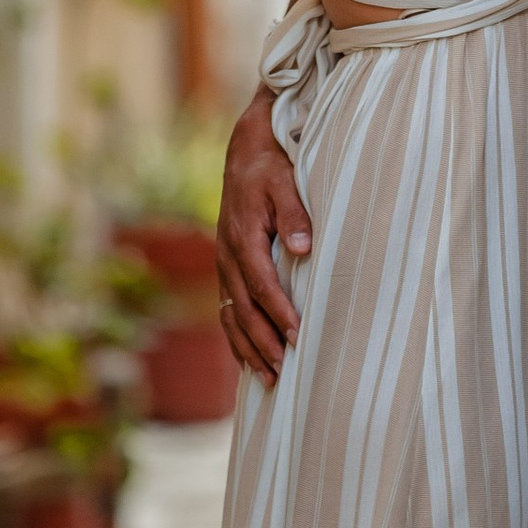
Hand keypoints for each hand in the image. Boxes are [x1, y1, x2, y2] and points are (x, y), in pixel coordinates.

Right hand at [216, 85, 310, 383]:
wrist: (246, 149)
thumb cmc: (271, 165)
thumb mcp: (285, 180)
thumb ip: (295, 213)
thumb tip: (304, 249)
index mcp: (243, 236)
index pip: (262, 284)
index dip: (279, 313)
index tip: (298, 337)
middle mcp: (228, 254)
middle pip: (243, 309)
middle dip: (263, 342)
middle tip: (285, 372)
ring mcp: (224, 262)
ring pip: (232, 314)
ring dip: (249, 348)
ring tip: (269, 379)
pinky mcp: (227, 266)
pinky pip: (227, 308)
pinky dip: (237, 336)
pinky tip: (250, 360)